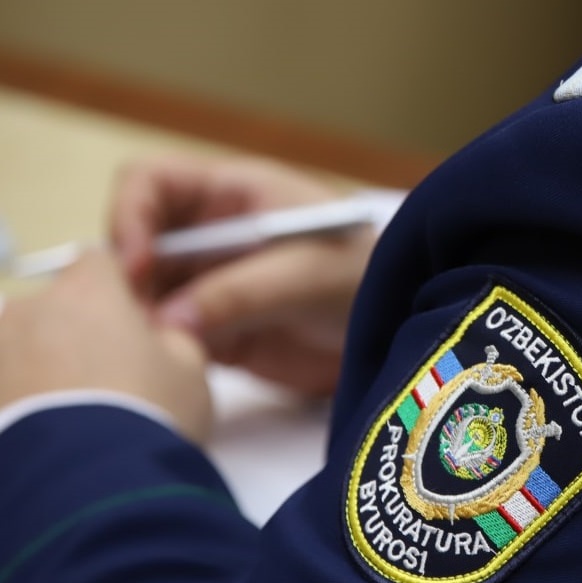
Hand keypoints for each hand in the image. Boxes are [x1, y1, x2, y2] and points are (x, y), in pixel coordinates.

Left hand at [0, 250, 210, 442]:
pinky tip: (54, 436)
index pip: (99, 261)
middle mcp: (30, 310)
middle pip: (57, 308)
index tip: (133, 323)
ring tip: (76, 417)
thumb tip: (160, 333)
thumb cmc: (149, 412)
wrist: (88, 486)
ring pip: (24, 349)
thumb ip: (174, 336)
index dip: (118, 289)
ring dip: (44, 369)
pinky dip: (24, 403)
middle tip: (110, 380)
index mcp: (88, 290)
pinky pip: (8, 388)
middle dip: (77, 334)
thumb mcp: (191, 370)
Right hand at [110, 156, 377, 396]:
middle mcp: (212, 235)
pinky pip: (170, 335)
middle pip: (138, 243)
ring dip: (140, 319)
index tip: (137, 264)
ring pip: (147, 293)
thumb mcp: (307, 274)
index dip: (131, 215)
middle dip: (127, 278)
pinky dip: (162, 350)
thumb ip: (240, 291)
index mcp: (234, 195)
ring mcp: (212, 282)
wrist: (399, 331)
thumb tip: (169, 320)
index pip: (152, 183)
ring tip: (154, 350)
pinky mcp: (219, 329)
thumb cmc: (365, 278)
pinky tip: (176, 367)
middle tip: (133, 319)